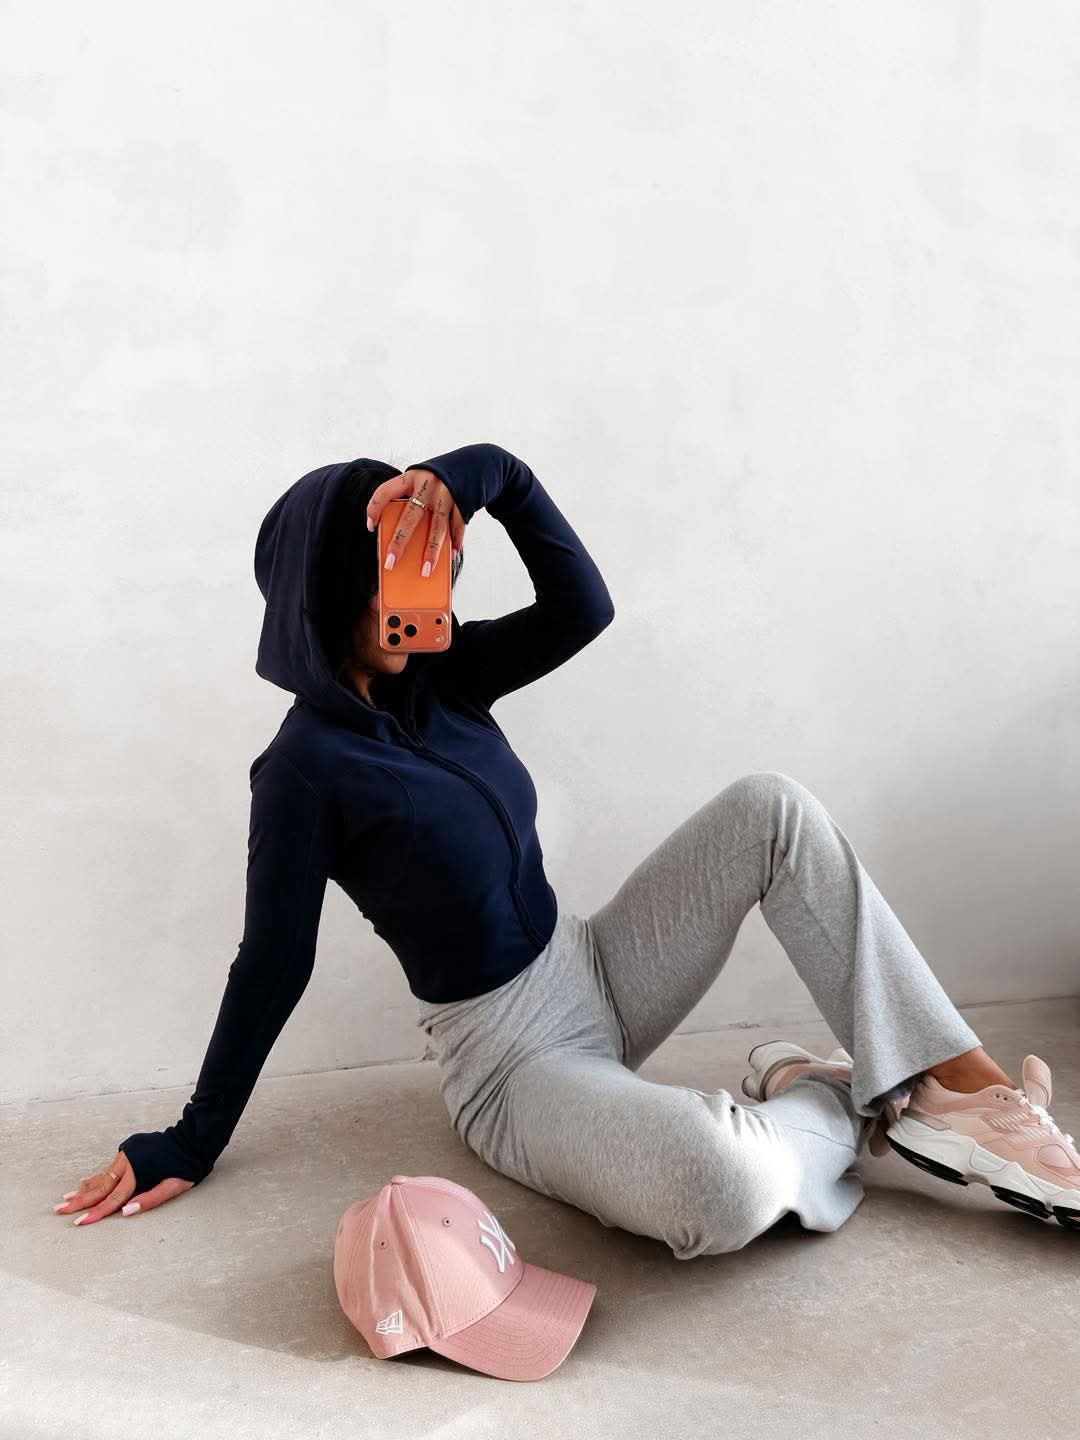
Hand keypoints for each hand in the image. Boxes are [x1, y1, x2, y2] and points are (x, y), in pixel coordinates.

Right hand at [54, 1149, 194, 1225]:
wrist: (192, 1139)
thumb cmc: (185, 1167)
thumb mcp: (174, 1187)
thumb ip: (150, 1200)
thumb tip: (124, 1212)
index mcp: (138, 1172)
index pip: (113, 1198)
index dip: (95, 1213)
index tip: (79, 1223)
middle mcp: (129, 1160)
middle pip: (101, 1186)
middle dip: (80, 1200)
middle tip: (60, 1209)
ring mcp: (128, 1153)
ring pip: (103, 1175)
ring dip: (85, 1188)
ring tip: (68, 1198)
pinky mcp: (129, 1149)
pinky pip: (109, 1168)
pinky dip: (96, 1177)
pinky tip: (85, 1183)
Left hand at [366, 468, 465, 578]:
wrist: (473, 462)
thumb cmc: (439, 479)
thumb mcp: (422, 482)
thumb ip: (413, 501)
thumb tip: (407, 539)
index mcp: (411, 477)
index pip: (385, 492)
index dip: (374, 508)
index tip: (370, 527)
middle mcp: (428, 484)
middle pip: (410, 518)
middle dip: (399, 543)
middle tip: (390, 563)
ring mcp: (447, 494)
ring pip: (437, 527)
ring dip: (431, 551)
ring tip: (425, 570)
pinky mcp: (464, 501)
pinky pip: (457, 526)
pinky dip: (455, 541)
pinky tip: (450, 555)